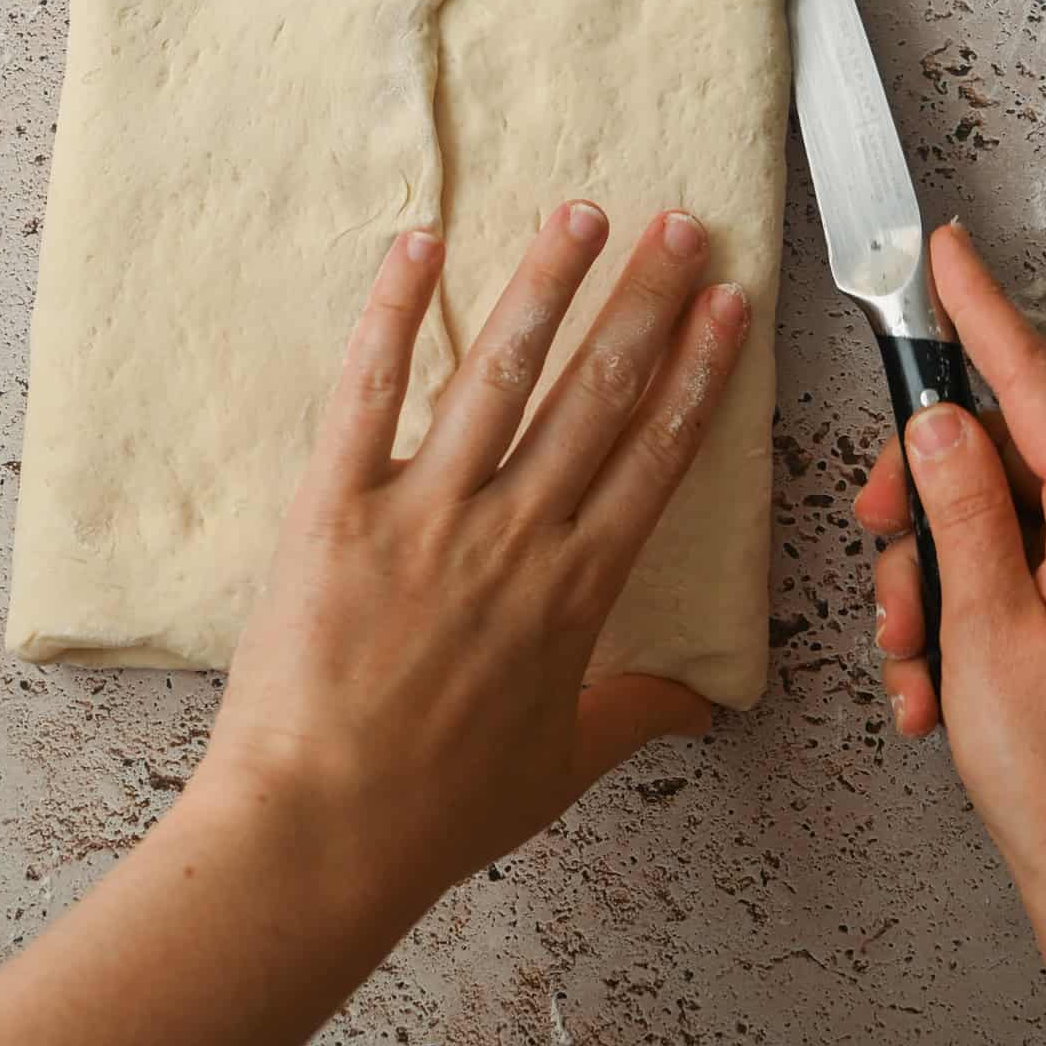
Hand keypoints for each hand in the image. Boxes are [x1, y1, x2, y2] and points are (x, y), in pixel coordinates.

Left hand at [200, 202, 747, 910]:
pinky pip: (370, 390)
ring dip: (546, 284)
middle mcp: (515, 533)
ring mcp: (426, 512)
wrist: (320, 831)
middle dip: (645, 301)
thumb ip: (635, 713)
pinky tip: (419, 244)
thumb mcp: (561, 765)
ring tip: (582, 214)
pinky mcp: (338, 505)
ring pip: (500, 372)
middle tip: (677, 227)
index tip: (725, 305)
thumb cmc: (438, 808)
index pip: (656, 453)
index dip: (697, 370)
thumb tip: (697, 699)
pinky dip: (392, 311)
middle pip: (597, 393)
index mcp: (576, 587)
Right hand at [857, 222, 1045, 928]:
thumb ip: (967, 519)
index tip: (947, 255)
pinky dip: (950, 616)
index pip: (1035, 387)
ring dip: (927, 578)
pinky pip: (996, 576)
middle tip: (882, 533)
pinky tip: (934, 679)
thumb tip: (940, 428)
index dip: (983, 314)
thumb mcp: (995, 639)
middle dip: (922, 494)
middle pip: (995, 456)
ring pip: (983, 521)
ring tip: (914, 653)